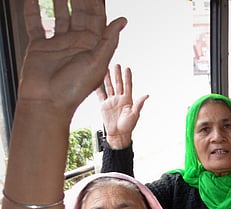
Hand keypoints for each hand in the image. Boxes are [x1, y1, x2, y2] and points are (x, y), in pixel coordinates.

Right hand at [18, 0, 126, 115]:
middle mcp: (77, 43)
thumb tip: (123, 19)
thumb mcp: (97, 62)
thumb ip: (109, 40)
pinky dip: (32, 11)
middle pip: (79, 13)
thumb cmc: (74, 88)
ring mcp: (58, 43)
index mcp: (93, 46)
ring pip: (59, 16)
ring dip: (59, 0)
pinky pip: (35, 24)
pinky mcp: (40, 46)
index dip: (96, 3)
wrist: (47, 102)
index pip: (97, 18)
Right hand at [94, 65, 147, 148]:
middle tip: (116, 64)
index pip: (127, 86)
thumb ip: (139, 104)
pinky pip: (100, 94)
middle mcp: (119, 98)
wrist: (118, 134)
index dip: (127, 77)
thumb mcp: (134, 114)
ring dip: (108, 78)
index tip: (127, 68)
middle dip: (117, 74)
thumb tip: (146, 95)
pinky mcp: (103, 105)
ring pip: (109, 86)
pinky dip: (97, 87)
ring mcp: (111, 101)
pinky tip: (95, 80)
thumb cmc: (128, 126)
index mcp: (128, 100)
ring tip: (106, 68)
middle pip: (118, 84)